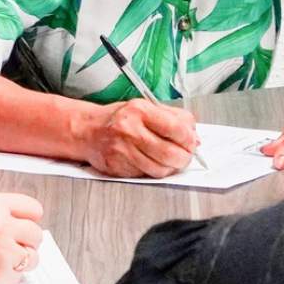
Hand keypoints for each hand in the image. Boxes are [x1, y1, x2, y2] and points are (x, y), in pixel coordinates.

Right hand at [0, 191, 45, 283]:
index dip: (27, 220)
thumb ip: (0, 214)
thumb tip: (28, 227)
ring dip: (19, 261)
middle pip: (36, 234)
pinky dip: (7, 278)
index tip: (19, 228)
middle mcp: (1, 223)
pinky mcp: (0, 273)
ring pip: (33, 257)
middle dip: (24, 242)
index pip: (34, 209)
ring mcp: (2, 249)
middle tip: (3, 248)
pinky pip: (19, 276)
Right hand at [79, 99, 198, 177]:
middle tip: (185, 157)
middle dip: (183, 158)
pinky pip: (145, 175)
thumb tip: (195, 138)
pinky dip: (153, 171)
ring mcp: (122, 150)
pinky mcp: (116, 166)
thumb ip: (175, 119)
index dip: (189, 140)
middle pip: (170, 153)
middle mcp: (129, 130)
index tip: (191, 143)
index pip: (176, 129)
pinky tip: (150, 162)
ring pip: (159, 169)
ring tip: (169, 160)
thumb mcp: (148, 108)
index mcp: (140, 110)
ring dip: (170, 168)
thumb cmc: (121, 119)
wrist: (88, 130)